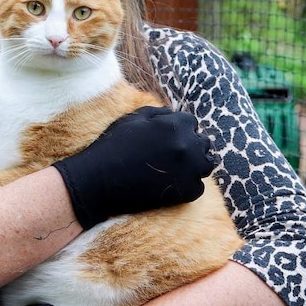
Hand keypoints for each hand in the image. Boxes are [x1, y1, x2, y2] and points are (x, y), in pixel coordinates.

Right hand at [52, 106, 216, 228]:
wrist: (99, 181)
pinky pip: (198, 187)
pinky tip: (170, 185)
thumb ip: (156, 113)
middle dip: (191, 145)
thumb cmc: (113, 146)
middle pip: (202, 142)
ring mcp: (189, 170)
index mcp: (175, 125)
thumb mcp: (132, 119)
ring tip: (177, 169)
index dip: (180, 129)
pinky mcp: (186, 192)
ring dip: (195, 164)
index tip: (169, 137)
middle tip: (173, 154)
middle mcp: (187, 145)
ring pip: (206, 164)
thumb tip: (172, 112)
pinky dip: (188, 185)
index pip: (191, 122)